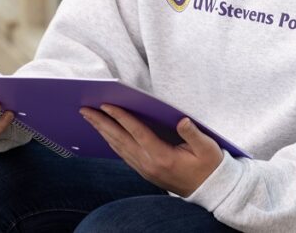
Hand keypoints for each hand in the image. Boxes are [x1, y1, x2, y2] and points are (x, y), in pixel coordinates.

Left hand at [80, 104, 222, 196]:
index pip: (136, 132)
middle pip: (120, 140)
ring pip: (119, 148)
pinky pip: (124, 155)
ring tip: (90, 119)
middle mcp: (149, 164)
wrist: (211, 190)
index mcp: (162, 156)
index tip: (106, 105)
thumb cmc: (210, 166)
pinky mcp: (145, 172)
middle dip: (101, 123)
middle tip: (85, 110)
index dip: (121, 117)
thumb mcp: (207, 148)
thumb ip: (193, 134)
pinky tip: (106, 134)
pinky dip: (112, 142)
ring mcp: (145, 170)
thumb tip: (182, 120)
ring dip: (103, 132)